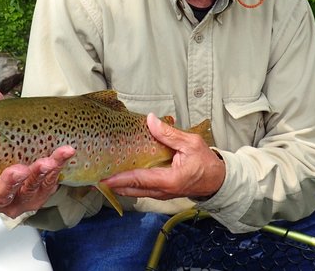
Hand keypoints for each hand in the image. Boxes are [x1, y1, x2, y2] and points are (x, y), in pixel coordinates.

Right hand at [0, 89, 75, 217]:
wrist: (34, 150)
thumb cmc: (2, 143)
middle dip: (6, 183)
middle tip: (17, 169)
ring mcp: (17, 198)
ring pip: (25, 191)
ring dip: (36, 174)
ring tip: (45, 161)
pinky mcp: (39, 194)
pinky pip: (49, 183)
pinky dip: (57, 166)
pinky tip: (64, 152)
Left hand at [101, 113, 224, 199]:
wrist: (218, 181)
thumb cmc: (206, 162)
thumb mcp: (191, 143)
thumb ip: (169, 134)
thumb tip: (150, 121)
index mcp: (169, 180)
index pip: (140, 179)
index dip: (120, 178)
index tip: (104, 177)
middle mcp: (162, 191)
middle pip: (132, 190)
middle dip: (113, 184)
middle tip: (96, 174)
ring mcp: (161, 194)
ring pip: (135, 192)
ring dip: (120, 185)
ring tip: (104, 173)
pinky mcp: (161, 192)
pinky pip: (141, 190)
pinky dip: (129, 184)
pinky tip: (121, 175)